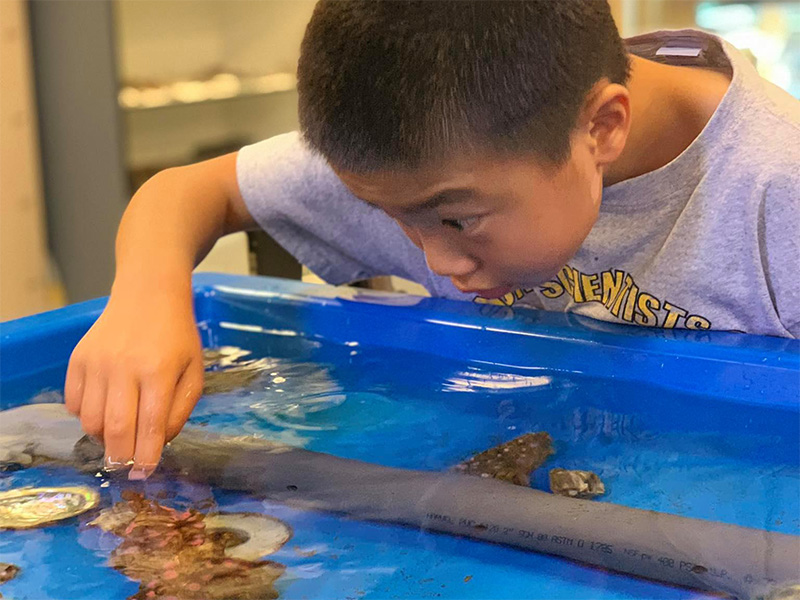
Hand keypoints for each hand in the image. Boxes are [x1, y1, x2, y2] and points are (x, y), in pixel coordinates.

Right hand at [64, 286, 203, 479]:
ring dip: (103, 438)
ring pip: (90, 420)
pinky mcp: (77, 359)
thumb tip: (160, 443)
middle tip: (126, 467)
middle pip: (116, 428)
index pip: (150, 425)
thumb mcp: (193, 371)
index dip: (147, 455)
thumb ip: (180, 409)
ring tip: (118, 435)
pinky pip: (73, 402)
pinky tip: (103, 409)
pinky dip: (85, 415)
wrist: (148, 295)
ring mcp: (96, 362)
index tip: (145, 473)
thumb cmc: (177, 337)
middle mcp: (124, 367)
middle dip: (121, 456)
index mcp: (158, 371)